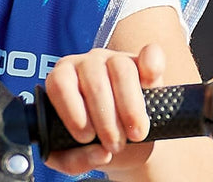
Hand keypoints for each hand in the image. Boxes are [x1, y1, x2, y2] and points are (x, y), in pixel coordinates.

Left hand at [44, 44, 165, 176]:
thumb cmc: (95, 141)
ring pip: (120, 68)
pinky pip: (150, 54)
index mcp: (63, 78)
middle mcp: (86, 64)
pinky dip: (152, 65)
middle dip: (105, 118)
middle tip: (114, 144)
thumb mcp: (78, 153)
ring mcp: (115, 59)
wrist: (127, 140)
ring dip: (130, 106)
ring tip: (135, 134)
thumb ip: (74, 159)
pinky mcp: (143, 63)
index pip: (59, 84)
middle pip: (93, 79)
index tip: (86, 137)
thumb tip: (98, 153)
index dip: (72, 111)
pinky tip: (151, 81)